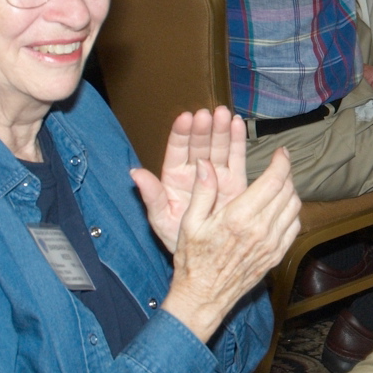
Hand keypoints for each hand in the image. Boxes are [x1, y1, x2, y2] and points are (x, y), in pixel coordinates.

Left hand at [132, 106, 249, 253]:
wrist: (206, 258)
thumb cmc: (178, 239)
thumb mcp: (161, 219)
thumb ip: (151, 196)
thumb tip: (135, 174)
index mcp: (175, 178)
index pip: (177, 150)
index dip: (181, 134)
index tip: (186, 118)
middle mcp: (196, 172)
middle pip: (200, 145)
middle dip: (204, 129)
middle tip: (208, 114)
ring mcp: (216, 175)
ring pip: (218, 147)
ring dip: (221, 130)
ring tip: (223, 114)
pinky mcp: (235, 182)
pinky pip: (236, 159)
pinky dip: (237, 141)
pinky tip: (237, 124)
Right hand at [161, 148, 301, 341]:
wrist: (203, 297)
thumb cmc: (193, 260)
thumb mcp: (189, 223)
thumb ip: (202, 191)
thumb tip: (205, 164)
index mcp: (239, 217)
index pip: (273, 181)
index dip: (282, 162)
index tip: (281, 152)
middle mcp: (260, 229)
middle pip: (287, 191)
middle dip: (286, 173)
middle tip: (278, 164)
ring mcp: (271, 244)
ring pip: (294, 207)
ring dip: (290, 191)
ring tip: (279, 183)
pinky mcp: (276, 256)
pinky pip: (294, 227)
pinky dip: (292, 212)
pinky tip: (280, 207)